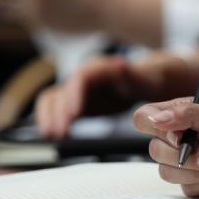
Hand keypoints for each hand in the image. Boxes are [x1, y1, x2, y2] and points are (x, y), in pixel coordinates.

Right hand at [36, 53, 193, 137]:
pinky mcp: (76, 101)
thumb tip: (120, 64)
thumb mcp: (147, 79)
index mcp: (102, 68)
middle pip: (64, 89)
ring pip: (54, 98)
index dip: (74, 93)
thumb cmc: (148, 79)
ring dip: (50, 116)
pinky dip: (51, 119)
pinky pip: (56, 108)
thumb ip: (133, 75)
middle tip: (60, 131)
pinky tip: (53, 134)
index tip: (74, 112)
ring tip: (52, 134)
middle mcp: (86, 76)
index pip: (81, 77)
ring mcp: (78, 89)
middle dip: (59, 111)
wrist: (147, 81)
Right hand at [133, 99, 198, 197]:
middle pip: (156, 150)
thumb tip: (160, 117)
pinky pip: (189, 189)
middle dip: (184, 155)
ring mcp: (190, 166)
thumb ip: (193, 114)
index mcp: (185, 117)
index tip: (177, 131)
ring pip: (169, 172)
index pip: (148, 117)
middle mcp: (183, 140)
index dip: (154, 125)